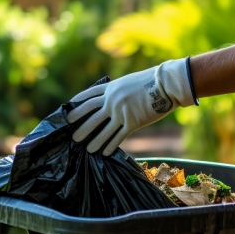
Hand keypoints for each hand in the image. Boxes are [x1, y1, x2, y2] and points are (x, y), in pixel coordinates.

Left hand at [67, 58, 196, 155]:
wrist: (165, 84)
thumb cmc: (151, 80)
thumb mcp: (128, 81)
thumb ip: (118, 90)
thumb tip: (111, 97)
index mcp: (110, 88)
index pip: (89, 95)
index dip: (77, 103)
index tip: (69, 112)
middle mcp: (112, 100)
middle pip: (91, 114)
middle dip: (80, 125)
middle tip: (73, 136)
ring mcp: (121, 112)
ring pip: (102, 129)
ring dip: (93, 140)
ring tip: (86, 149)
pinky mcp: (132, 122)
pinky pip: (118, 136)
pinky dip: (110, 145)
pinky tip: (105, 153)